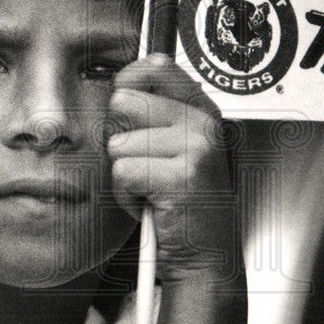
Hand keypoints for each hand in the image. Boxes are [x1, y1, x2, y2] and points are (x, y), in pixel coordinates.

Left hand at [106, 53, 238, 283]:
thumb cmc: (184, 206)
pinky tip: (151, 204)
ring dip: (125, 173)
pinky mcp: (182, 176)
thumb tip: (119, 85)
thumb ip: (153, 114)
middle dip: (122, 139)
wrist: (205, 257)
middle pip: (124, 102)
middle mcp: (204, 124)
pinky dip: (126, 197)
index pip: (156, 66)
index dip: (130, 86)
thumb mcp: (175, 150)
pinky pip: (122, 173)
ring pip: (118, 142)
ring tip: (152, 188)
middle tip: (147, 166)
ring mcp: (196, 148)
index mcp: (203, 110)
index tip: (134, 116)